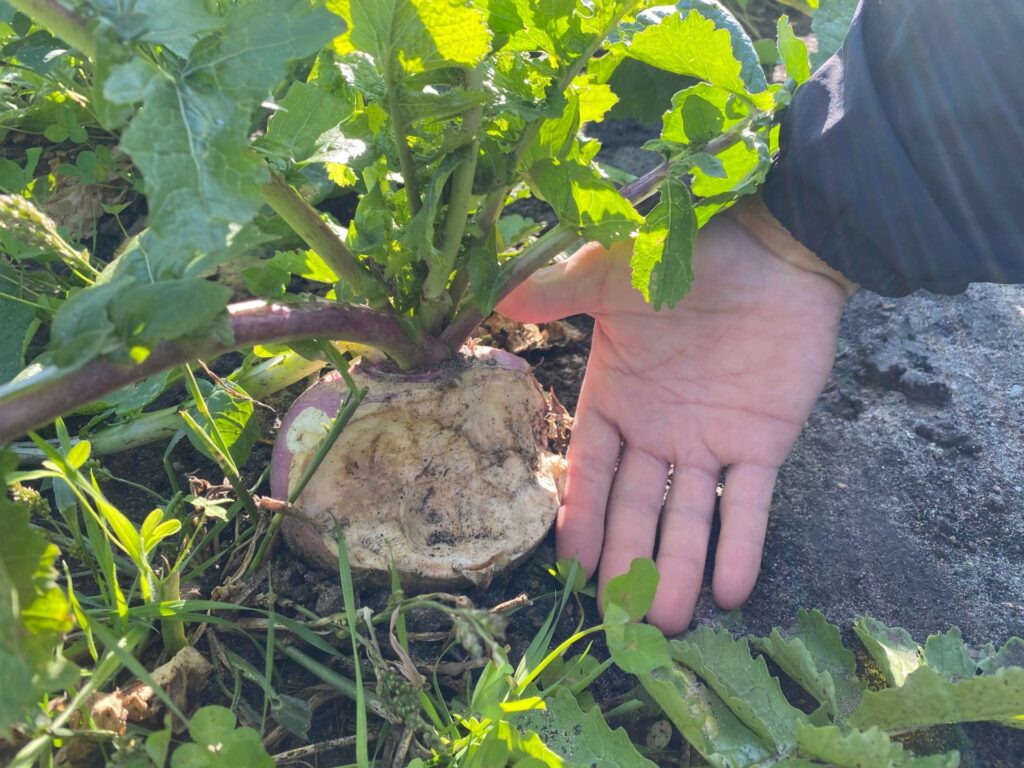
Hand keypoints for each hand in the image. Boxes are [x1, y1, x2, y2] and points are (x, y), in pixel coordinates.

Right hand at [497, 200, 851, 633]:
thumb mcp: (614, 272)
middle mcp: (659, 429)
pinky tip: (733, 590)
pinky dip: (743, 544)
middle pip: (636, 508)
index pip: (592, 470)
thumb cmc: (690, 253)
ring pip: (689, 516)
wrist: (778, 244)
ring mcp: (711, 439)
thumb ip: (561, 290)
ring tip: (672, 623)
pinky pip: (750, 501)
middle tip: (620, 620)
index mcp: (617, 395)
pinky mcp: (764, 441)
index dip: (582, 519)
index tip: (572, 569)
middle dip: (628, 562)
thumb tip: (498, 297)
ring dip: (680, 568)